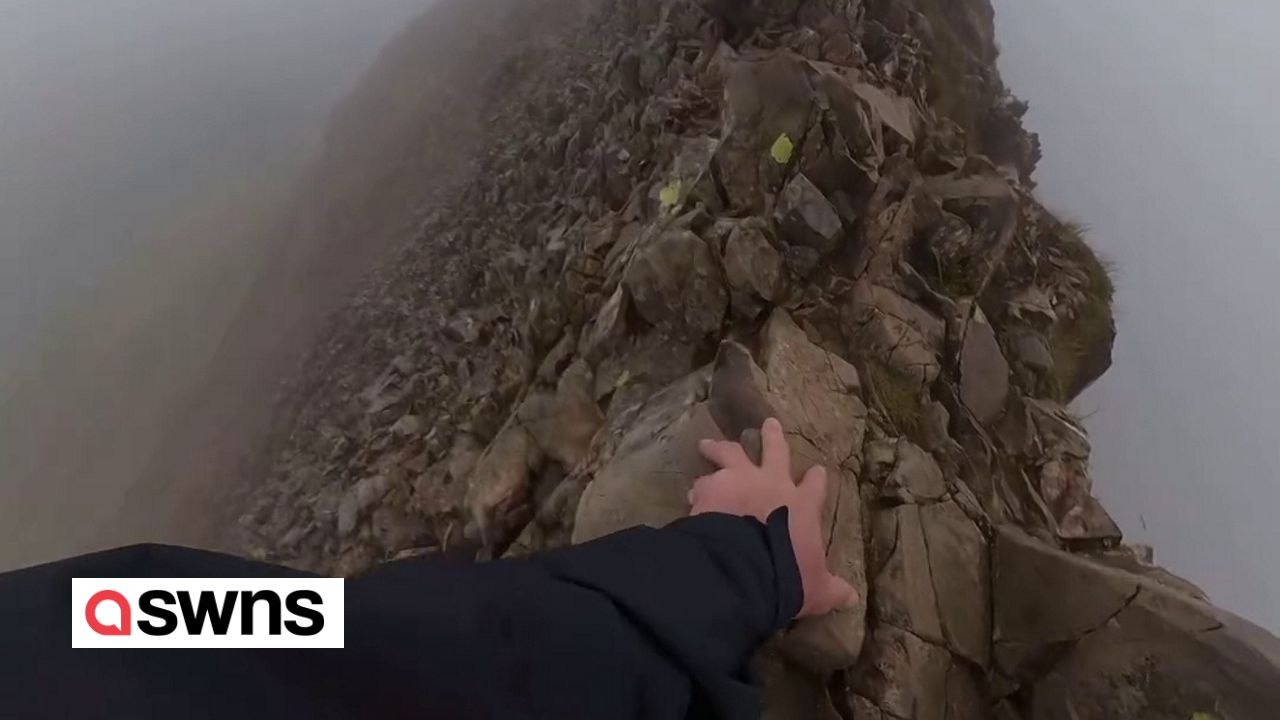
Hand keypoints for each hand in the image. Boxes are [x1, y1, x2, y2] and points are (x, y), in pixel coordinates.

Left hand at [688, 418, 856, 617]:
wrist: (744, 568)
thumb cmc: (787, 575)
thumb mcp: (816, 588)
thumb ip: (831, 589)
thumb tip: (852, 599)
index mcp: (801, 505)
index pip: (814, 487)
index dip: (816, 479)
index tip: (817, 469)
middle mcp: (772, 484)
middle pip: (775, 451)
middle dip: (772, 437)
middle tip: (769, 423)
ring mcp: (741, 481)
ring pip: (731, 453)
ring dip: (720, 447)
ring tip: (707, 443)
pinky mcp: (712, 488)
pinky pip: (703, 482)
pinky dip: (698, 487)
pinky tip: (691, 492)